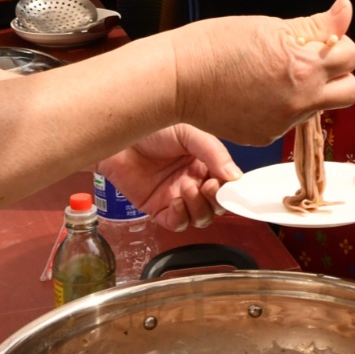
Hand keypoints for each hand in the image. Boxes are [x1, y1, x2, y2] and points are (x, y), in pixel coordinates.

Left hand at [98, 125, 241, 231]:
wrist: (119, 139)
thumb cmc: (150, 130)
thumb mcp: (188, 133)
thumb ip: (213, 152)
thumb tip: (235, 177)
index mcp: (205, 163)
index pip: (228, 185)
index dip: (231, 189)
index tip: (227, 185)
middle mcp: (194, 182)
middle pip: (217, 206)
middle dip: (216, 200)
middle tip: (207, 186)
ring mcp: (176, 197)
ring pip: (200, 218)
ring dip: (199, 208)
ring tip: (186, 188)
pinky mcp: (158, 209)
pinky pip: (177, 224)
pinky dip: (181, 217)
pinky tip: (176, 201)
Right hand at [166, 0, 354, 144]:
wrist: (177, 79)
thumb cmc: (215, 45)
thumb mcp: (270, 26)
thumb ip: (314, 25)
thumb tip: (344, 11)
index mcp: (304, 68)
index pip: (350, 56)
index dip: (337, 44)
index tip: (321, 41)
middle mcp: (299, 101)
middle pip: (348, 91)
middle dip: (337, 74)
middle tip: (312, 61)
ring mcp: (283, 123)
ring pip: (319, 107)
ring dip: (311, 91)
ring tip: (279, 75)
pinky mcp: (266, 135)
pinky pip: (289, 121)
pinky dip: (282, 107)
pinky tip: (258, 92)